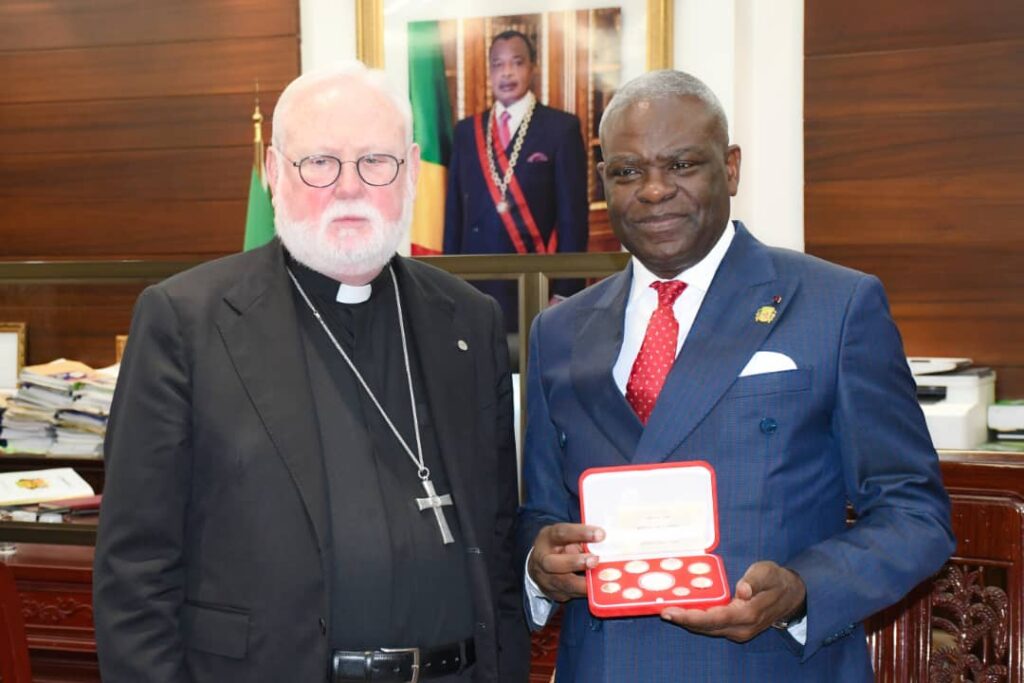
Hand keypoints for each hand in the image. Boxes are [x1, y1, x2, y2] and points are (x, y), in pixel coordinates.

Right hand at [528, 523, 603, 601]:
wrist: (540, 566)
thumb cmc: (559, 546)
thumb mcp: (566, 537)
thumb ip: (581, 540)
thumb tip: (604, 544)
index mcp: (547, 538)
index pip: (562, 533)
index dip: (581, 533)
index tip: (601, 534)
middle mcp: (542, 559)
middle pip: (554, 563)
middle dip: (575, 562)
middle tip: (595, 560)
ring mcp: (546, 578)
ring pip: (563, 583)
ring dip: (583, 582)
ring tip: (601, 579)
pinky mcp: (554, 592)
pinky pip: (571, 594)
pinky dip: (586, 592)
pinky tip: (599, 589)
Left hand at [660, 561, 805, 641]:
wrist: (792, 596)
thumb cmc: (776, 580)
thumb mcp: (767, 572)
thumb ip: (754, 580)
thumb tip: (741, 591)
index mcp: (748, 613)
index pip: (713, 618)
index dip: (690, 617)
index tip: (671, 612)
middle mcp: (741, 627)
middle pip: (706, 627)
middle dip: (683, 620)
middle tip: (662, 610)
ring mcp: (738, 631)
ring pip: (707, 629)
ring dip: (688, 621)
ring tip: (668, 610)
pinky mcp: (735, 629)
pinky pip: (712, 626)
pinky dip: (697, 620)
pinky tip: (684, 611)